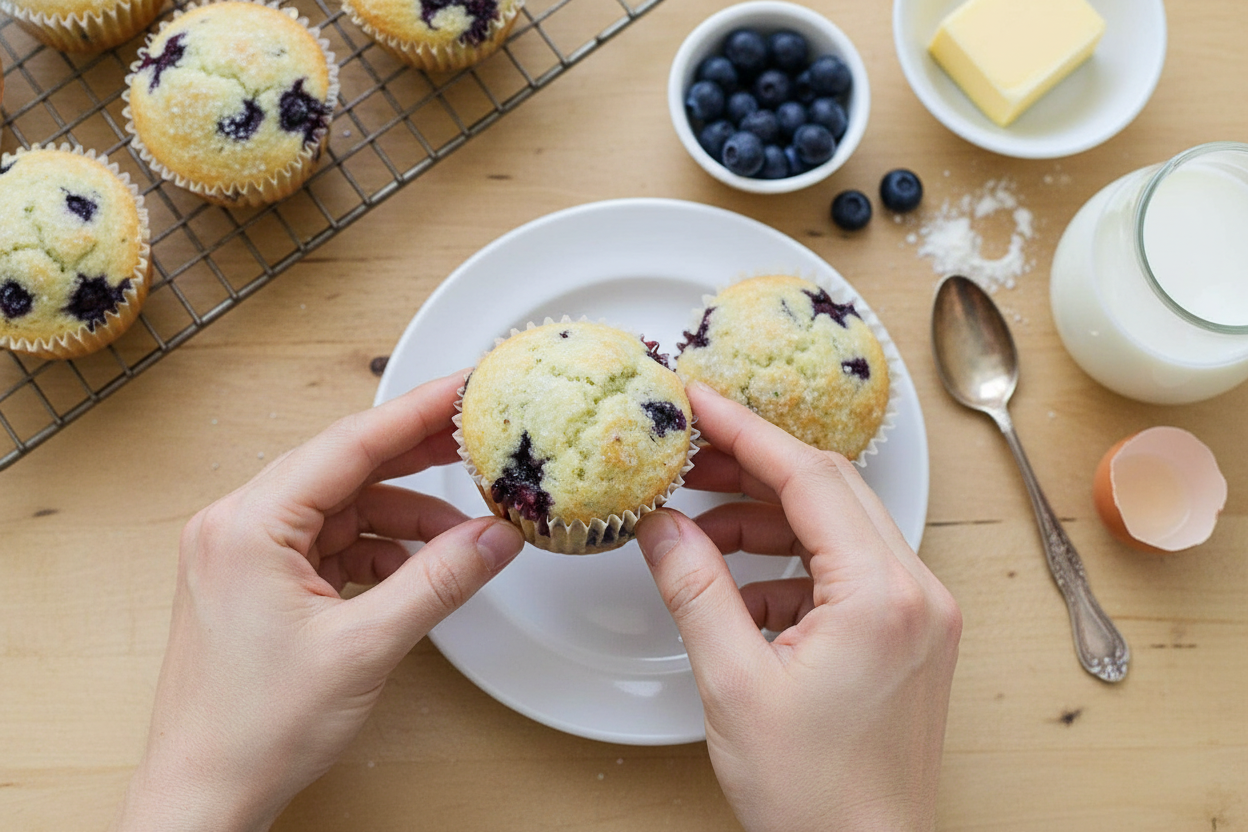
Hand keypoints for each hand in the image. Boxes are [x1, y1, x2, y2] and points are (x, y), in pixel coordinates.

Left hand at [111, 371, 524, 831]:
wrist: (205, 793)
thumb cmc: (252, 729)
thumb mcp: (365, 648)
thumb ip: (438, 581)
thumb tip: (494, 538)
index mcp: (248, 526)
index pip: (349, 445)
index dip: (416, 412)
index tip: (462, 389)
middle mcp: (237, 526)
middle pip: (345, 467)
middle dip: (415, 458)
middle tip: (475, 439)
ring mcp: (244, 554)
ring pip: (342, 507)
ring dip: (403, 518)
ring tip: (461, 536)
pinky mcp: (258, 581)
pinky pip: (330, 542)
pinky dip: (378, 550)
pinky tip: (417, 568)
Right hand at [636, 382, 961, 831]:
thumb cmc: (814, 796)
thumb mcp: (733, 683)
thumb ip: (694, 588)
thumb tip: (661, 524)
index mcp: (881, 596)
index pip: (809, 476)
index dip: (746, 431)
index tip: (699, 403)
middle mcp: (916, 592)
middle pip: (830, 489)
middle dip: (754, 467)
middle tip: (690, 457)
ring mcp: (921, 614)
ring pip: (838, 527)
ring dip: (769, 519)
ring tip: (701, 529)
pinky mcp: (910, 636)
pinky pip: (847, 571)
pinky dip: (791, 567)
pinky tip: (740, 594)